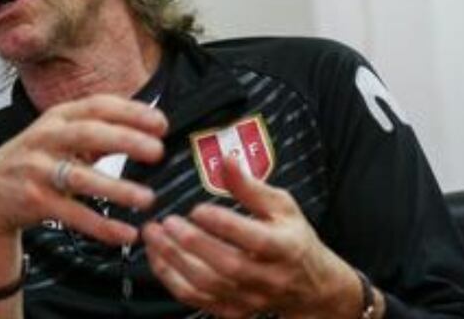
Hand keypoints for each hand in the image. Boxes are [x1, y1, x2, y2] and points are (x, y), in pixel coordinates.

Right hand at [0, 94, 166, 243]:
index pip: (97, 106)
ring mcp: (37, 170)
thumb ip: (100, 130)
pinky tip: (125, 234)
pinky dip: (101, 226)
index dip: (130, 112)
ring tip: (147, 198)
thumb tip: (149, 125)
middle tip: (157, 152)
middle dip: (125, 140)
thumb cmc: (38, 159)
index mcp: (58, 117)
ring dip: (116, 188)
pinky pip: (73, 214)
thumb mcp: (62, 135)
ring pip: (81, 177)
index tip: (161, 123)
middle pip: (88, 134)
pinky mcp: (35, 201)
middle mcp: (46, 138)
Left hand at [142, 156, 364, 317]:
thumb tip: (226, 160)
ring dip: (174, 260)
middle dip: (193, 243)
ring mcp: (249, 298)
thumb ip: (250, 186)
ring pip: (207, 285)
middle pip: (228, 266)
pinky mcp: (231, 310)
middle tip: (168, 221)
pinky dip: (170, 278)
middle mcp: (268, 278)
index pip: (255, 240)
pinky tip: (157, 255)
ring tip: (153, 234)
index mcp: (285, 248)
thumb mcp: (281, 206)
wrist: (309, 287)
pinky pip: (195, 298)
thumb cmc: (292, 238)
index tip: (197, 208)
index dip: (224, 224)